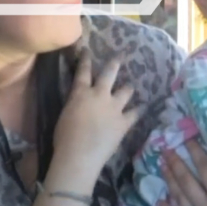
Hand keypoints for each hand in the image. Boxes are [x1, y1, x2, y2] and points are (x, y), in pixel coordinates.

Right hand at [52, 54, 138, 173]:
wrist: (79, 155)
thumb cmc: (64, 137)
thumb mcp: (65, 114)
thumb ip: (75, 104)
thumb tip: (79, 103)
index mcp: (80, 92)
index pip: (83, 70)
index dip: (86, 58)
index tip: (88, 50)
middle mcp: (99, 94)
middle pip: (109, 73)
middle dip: (114, 63)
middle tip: (119, 57)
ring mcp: (114, 107)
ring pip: (126, 90)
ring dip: (127, 88)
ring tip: (130, 87)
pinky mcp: (124, 122)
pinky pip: (135, 113)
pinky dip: (138, 110)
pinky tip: (142, 108)